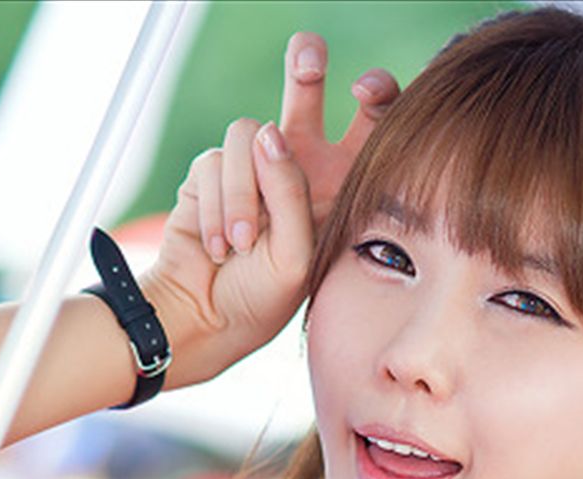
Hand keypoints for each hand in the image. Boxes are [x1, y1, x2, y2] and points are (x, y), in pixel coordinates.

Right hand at [143, 31, 400, 386]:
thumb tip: (270, 135)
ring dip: (243, 194)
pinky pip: (216, 161)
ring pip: (251, 131)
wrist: (205, 317)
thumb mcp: (296, 254)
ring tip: (240, 243)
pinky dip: (215, 207)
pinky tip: (218, 246)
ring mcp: (254, 166)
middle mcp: (299, 167)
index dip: (376, 98)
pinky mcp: (212, 171)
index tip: (364, 90)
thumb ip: (292, 194)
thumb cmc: (263, 298)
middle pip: (307, 93)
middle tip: (309, 57)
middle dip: (307, 66)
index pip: (365, 130)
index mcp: (338, 185)